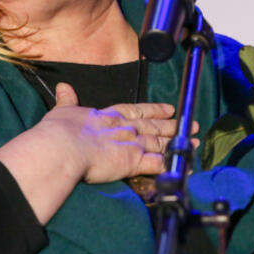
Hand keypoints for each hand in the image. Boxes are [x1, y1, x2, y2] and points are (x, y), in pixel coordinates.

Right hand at [42, 82, 186, 182]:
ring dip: (178, 143)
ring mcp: (131, 144)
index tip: (168, 108)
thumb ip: (66, 101)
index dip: (153, 109)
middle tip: (191, 123)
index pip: (136, 111)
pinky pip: (159, 164)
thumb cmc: (58, 132)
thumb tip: (63, 87)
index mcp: (108, 116)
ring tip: (195, 142)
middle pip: (154, 126)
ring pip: (161, 143)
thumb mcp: (62, 111)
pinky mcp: (134, 162)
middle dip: (173, 125)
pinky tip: (183, 166)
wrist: (62, 148)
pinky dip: (172, 165)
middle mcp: (124, 128)